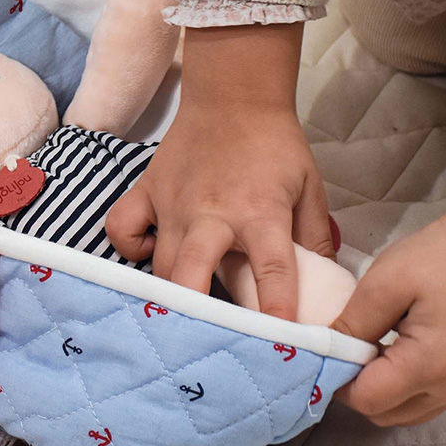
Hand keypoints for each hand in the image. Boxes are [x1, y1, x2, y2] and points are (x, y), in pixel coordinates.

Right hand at [105, 24, 334, 319]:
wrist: (234, 96)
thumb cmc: (275, 145)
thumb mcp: (309, 188)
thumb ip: (314, 240)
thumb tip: (323, 289)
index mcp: (259, 213)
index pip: (272, 271)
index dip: (278, 312)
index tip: (282, 347)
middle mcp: (211, 214)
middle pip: (191, 275)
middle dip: (196, 317)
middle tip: (204, 350)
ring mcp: (172, 203)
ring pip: (158, 265)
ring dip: (169, 297)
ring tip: (179, 325)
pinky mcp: (147, 190)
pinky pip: (122, 228)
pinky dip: (130, 248)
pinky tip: (149, 256)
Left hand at [331, 186, 445, 425]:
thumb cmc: (438, 256)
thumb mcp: (383, 284)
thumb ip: (352, 325)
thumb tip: (326, 353)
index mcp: (430, 366)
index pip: (369, 400)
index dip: (339, 379)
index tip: (325, 349)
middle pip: (387, 414)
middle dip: (357, 387)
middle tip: (345, 346)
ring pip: (407, 411)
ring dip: (381, 388)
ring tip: (368, 343)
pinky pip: (428, 397)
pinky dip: (403, 383)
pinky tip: (392, 346)